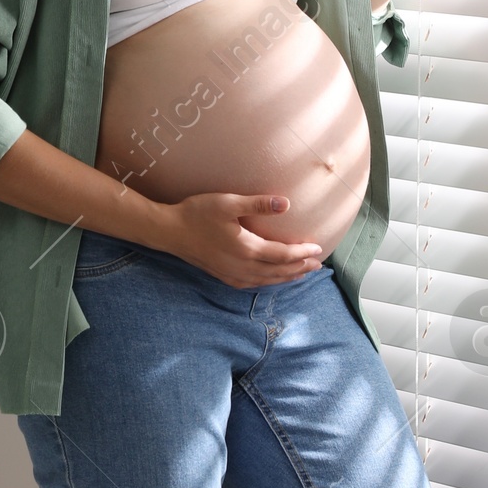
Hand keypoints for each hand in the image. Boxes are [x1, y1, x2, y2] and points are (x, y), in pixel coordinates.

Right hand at [159, 192, 322, 284]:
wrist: (169, 231)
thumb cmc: (197, 213)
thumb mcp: (229, 203)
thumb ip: (258, 204)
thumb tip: (286, 204)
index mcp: (247, 249)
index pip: (282, 255)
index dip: (302, 253)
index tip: (318, 248)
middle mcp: (242, 267)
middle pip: (278, 272)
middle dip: (300, 268)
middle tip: (317, 265)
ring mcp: (232, 274)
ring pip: (266, 280)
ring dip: (286, 277)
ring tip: (302, 273)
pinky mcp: (223, 276)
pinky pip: (252, 283)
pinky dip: (268, 282)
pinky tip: (271, 278)